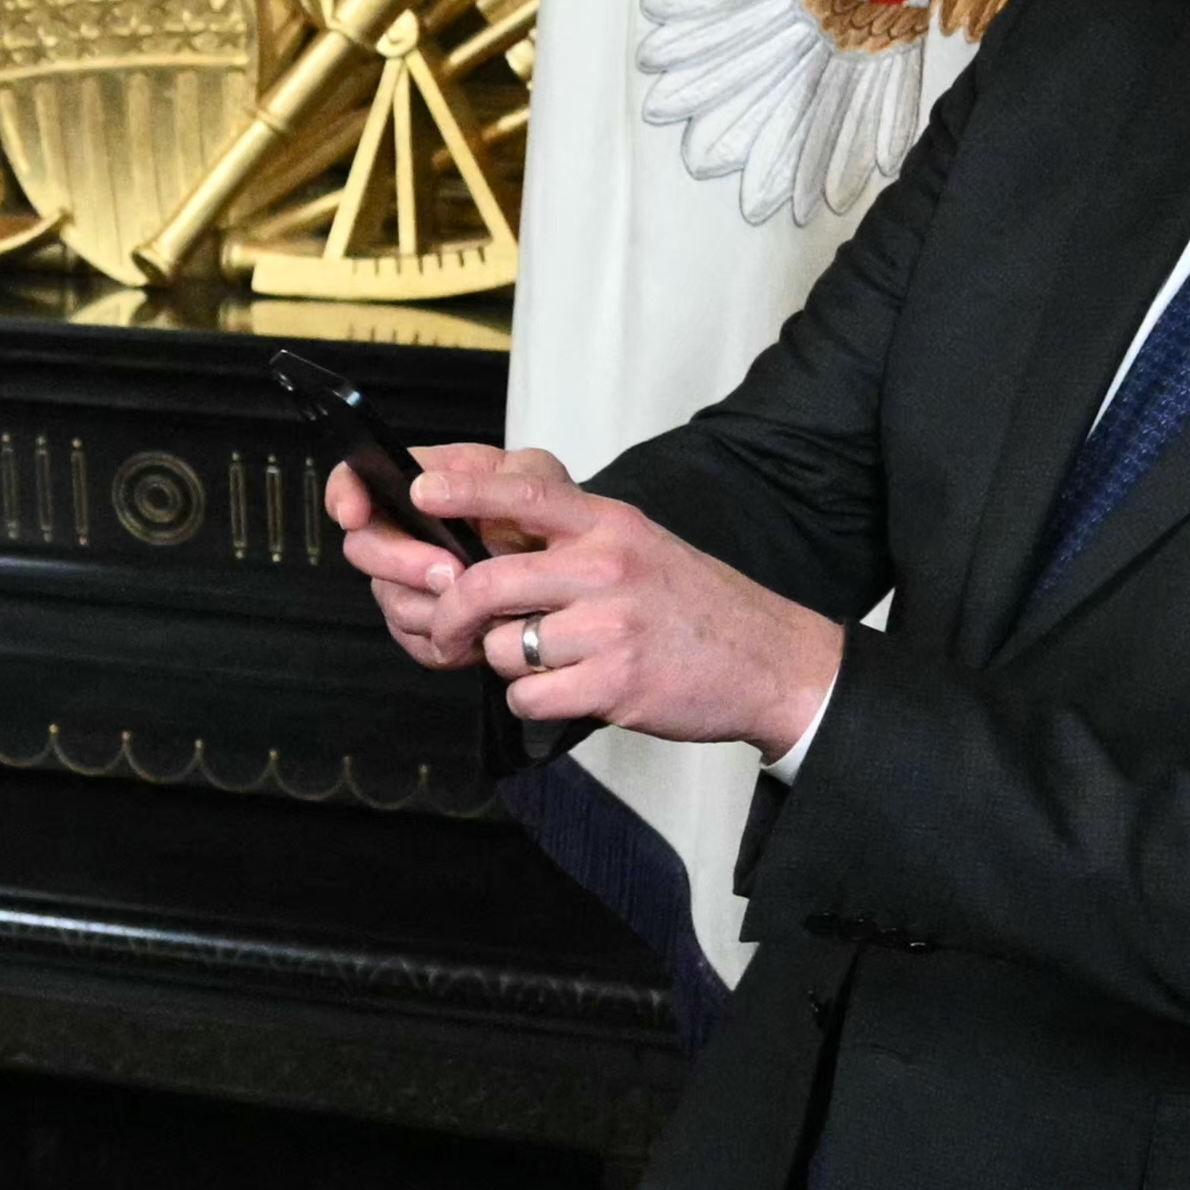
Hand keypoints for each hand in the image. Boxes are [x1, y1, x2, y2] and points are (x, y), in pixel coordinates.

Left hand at [330, 446, 843, 757]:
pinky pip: (528, 695)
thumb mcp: (636, 548)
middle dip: (449, 616)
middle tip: (445, 633)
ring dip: (508, 663)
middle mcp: (608, 566)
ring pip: (503, 647)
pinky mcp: (614, 682)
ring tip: (550, 661)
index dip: (464, 490)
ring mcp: (611, 625)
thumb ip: (567, 543)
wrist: (770, 662)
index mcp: (610, 525)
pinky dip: (534, 700)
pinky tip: (570, 690)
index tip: (420, 491)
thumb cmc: (690, 607)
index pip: (525, 493)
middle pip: (485, 584)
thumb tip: (479, 549)